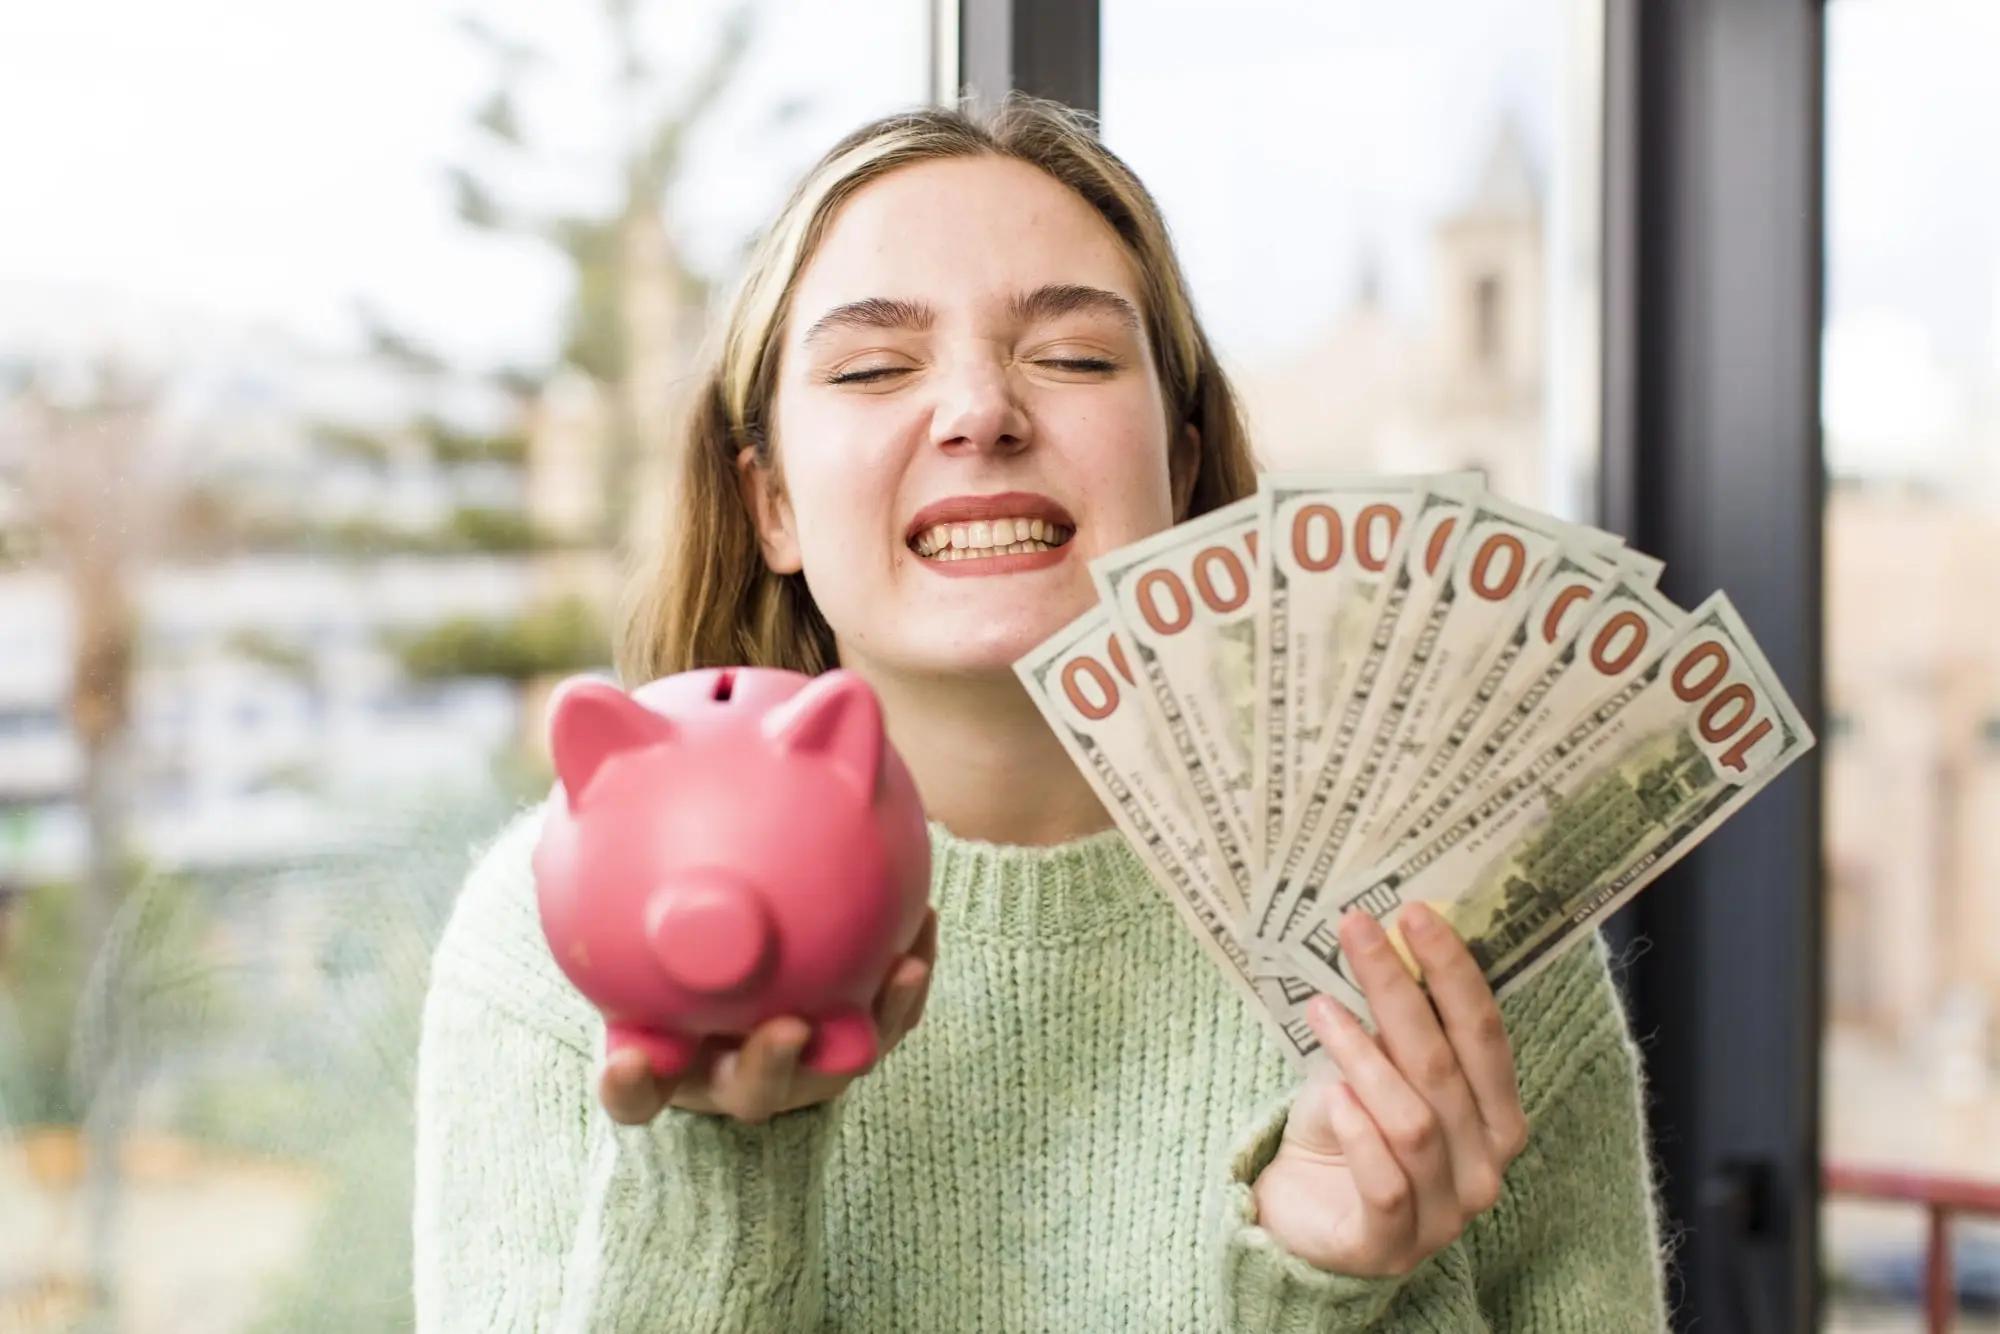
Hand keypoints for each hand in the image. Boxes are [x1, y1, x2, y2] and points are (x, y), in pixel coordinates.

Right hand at [596, 907, 938, 1126]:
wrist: (744, 1006)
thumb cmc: (681, 997)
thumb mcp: (639, 990)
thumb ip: (617, 962)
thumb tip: (577, 919)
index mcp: (675, 1072)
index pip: (642, 1096)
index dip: (632, 1086)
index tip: (624, 1062)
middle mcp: (747, 1080)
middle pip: (762, 1088)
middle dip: (775, 1064)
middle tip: (788, 1028)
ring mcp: (809, 1064)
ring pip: (844, 1054)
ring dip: (878, 1015)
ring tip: (904, 966)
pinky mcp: (857, 1036)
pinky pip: (890, 1014)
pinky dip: (909, 975)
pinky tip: (921, 917)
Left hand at [1252, 902, 1529, 1277]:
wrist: (1304, 1218)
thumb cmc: (1349, 1131)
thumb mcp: (1376, 1069)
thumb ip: (1397, 1026)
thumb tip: (1386, 936)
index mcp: (1496, 1117)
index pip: (1485, 1035)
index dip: (1453, 972)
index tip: (1413, 913)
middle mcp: (1483, 1167)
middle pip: (1444, 1067)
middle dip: (1399, 989)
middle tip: (1357, 930)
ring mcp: (1443, 1214)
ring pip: (1414, 1123)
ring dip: (1365, 1058)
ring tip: (1321, 1009)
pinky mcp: (1390, 1248)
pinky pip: (1386, 1186)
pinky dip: (1361, 1136)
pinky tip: (1332, 1096)